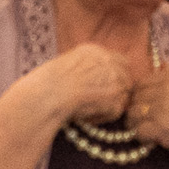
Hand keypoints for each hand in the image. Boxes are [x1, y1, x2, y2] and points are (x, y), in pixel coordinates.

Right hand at [22, 42, 142, 130]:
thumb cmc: (43, 87)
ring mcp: (112, 77)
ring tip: (86, 112)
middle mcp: (106, 60)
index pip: (119, 60)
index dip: (116, 76)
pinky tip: (85, 118)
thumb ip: (84, 70)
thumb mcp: (64, 67)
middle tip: (102, 105)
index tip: (107, 88)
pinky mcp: (113, 97)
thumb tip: (97, 82)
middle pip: (126, 77)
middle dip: (117, 92)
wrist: (42, 98)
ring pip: (122, 96)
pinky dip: (102, 118)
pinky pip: (116, 112)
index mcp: (92, 50)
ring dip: (107, 106)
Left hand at [124, 61, 168, 168]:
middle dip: (136, 110)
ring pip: (132, 115)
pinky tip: (152, 139)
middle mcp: (165, 89)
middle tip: (144, 120)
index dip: (141, 96)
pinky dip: (142, 137)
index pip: (141, 83)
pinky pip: (138, 131)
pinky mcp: (160, 128)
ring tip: (147, 130)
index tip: (146, 105)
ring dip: (136, 124)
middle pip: (134, 98)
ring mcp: (161, 109)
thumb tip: (162, 66)